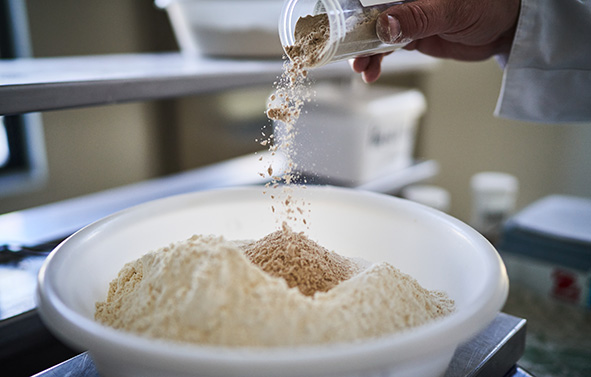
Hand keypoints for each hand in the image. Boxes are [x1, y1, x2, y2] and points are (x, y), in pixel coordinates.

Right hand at [352, 0, 520, 82]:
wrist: (507, 27)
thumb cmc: (489, 5)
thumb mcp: (452, 10)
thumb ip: (418, 18)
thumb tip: (385, 25)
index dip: (355, 12)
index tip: (341, 26)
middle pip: (371, 15)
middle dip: (358, 36)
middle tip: (351, 55)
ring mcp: (408, 16)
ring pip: (377, 34)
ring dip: (367, 53)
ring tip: (362, 69)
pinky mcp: (413, 35)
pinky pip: (388, 47)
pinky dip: (378, 60)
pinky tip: (371, 71)